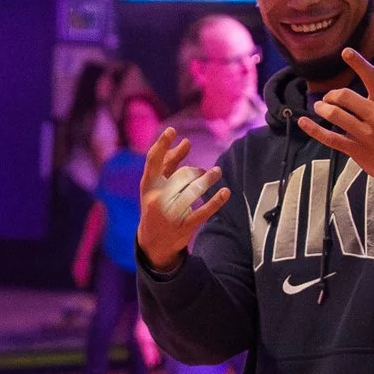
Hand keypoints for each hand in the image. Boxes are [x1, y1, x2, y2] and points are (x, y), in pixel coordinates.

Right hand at [135, 129, 231, 272]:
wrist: (153, 242)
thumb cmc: (156, 205)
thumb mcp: (156, 185)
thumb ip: (168, 164)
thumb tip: (185, 141)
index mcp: (148, 186)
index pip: (153, 161)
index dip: (161, 144)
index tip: (172, 131)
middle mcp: (156, 198)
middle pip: (180, 175)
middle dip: (195, 171)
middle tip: (205, 171)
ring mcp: (169, 213)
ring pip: (193, 190)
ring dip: (208, 179)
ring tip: (217, 172)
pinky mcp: (183, 226)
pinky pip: (202, 212)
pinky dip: (215, 202)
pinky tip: (225, 192)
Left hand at [298, 48, 373, 193]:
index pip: (372, 77)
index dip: (358, 63)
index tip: (345, 51)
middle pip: (345, 97)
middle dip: (332, 94)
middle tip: (329, 97)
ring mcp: (365, 135)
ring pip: (336, 116)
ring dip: (323, 108)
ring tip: (319, 106)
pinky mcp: (356, 150)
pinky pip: (330, 138)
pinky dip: (313, 130)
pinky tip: (302, 122)